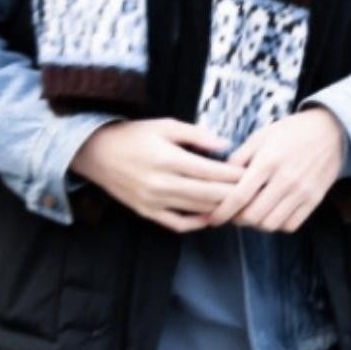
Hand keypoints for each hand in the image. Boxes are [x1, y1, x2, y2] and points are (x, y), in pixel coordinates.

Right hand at [71, 118, 243, 232]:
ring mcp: (154, 201)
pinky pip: (178, 224)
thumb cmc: (134, 135)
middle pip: (209, 194)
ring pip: (197, 210)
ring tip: (239, 203)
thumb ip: (197, 135)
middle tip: (254, 191)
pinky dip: (197, 222)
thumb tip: (226, 144)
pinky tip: (211, 215)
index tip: (253, 172)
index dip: (235, 174)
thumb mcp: (165, 125)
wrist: (97, 153)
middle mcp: (162, 183)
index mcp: (168, 159)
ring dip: (221, 208)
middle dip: (235, 193)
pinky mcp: (147, 212)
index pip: (212, 171)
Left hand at [205, 108, 345, 233]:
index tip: (213, 217)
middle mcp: (286, 180)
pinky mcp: (314, 200)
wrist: (330, 131)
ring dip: (257, 223)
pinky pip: (290, 225)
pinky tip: (271, 212)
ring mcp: (302, 192)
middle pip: (254, 216)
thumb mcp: (261, 136)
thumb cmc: (291, 132)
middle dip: (238, 218)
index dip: (223, 211)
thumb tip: (219, 176)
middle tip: (233, 212)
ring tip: (251, 212)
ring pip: (271, 224)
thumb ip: (240, 157)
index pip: (240, 196)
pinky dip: (277, 224)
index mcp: (268, 161)